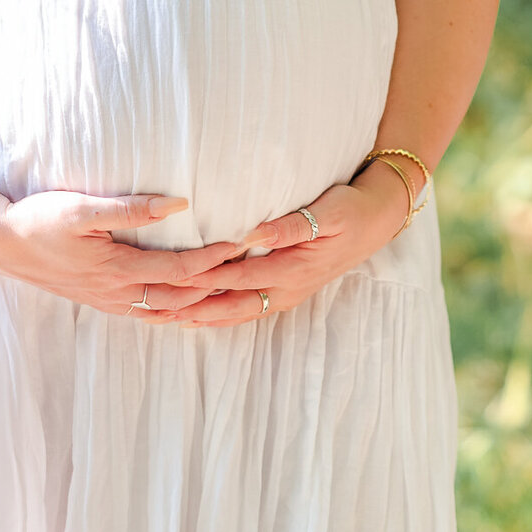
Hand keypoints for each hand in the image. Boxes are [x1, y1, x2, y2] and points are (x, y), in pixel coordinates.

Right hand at [0, 188, 247, 316]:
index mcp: (118, 269)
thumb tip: (179, 203)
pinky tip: (190, 307)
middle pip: (182, 297)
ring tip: (232, 291)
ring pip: (168, 312)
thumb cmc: (40, 220)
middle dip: (218, 285)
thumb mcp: (82, 207)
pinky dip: (177, 312)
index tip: (243, 242)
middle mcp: (119, 293)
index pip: (181, 270)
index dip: (215, 259)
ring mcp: (111, 302)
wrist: (1, 245)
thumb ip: (131, 207)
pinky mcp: (103, 302)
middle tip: (251, 270)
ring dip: (202, 303)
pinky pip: (150, 315)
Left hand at [136, 164, 411, 327]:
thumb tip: (253, 234)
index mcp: (293, 269)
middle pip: (230, 305)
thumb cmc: (349, 212)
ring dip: (200, 317)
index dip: (205, 279)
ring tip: (164, 319)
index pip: (239, 276)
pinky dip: (218, 315)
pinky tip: (195, 316)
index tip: (173, 278)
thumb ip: (291, 225)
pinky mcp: (283, 292)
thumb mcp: (328, 213)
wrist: (376, 222)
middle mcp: (286, 289)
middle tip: (155, 307)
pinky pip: (245, 309)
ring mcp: (284, 295)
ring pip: (235, 313)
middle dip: (192, 307)